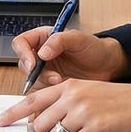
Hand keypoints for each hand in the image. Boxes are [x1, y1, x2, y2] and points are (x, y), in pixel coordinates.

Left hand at [0, 79, 130, 131]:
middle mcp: (72, 97)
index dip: (12, 113)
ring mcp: (83, 113)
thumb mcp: (88, 92)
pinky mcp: (96, 130)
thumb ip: (64, 101)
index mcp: (68, 86)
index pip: (31, 100)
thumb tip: (39, 121)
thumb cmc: (119, 101)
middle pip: (39, 124)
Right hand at [12, 28, 128, 89]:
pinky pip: (41, 91)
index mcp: (43, 38)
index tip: (33, 63)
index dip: (23, 53)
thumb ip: (59, 41)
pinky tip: (60, 91)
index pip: (22, 43)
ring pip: (31, 79)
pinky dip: (48, 93)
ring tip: (61, 82)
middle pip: (24, 63)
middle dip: (36, 72)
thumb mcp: (79, 39)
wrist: (108, 67)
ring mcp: (45, 71)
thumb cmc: (95, 49)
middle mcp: (41, 54)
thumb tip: (43, 52)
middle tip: (53, 76)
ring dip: (44, 83)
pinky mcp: (51, 86)